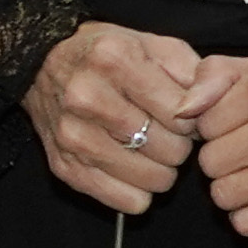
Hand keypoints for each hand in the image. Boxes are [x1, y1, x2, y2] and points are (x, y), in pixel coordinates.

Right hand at [24, 21, 211, 214]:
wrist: (41, 65)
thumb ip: (195, 72)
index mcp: (114, 60)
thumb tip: (206, 110)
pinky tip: (133, 169)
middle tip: (166, 133)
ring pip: (152, 179)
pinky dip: (139, 192)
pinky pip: (125, 201)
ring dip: (162, 170)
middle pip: (169, 149)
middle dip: (178, 145)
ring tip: (151, 150)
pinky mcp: (64, 167)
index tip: (183, 114)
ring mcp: (72, 135)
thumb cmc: (108, 55)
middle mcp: (87, 97)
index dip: (194, 118)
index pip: (182, 113)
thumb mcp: (155, 46)